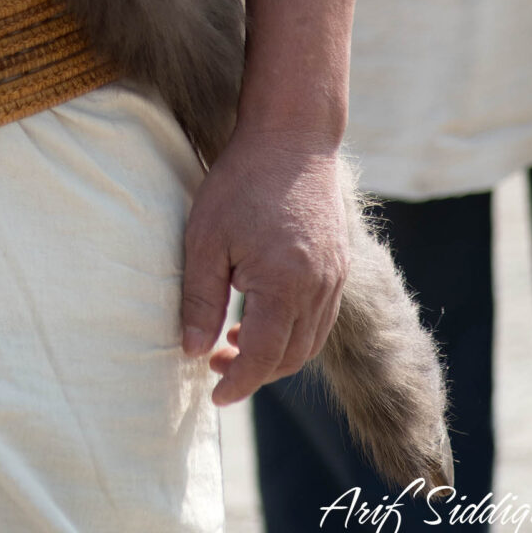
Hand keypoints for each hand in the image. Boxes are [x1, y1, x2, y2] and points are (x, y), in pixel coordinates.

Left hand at [179, 126, 349, 404]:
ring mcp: (335, 278)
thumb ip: (200, 300)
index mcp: (284, 288)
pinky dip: (293, 331)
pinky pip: (320, 317)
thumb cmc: (242, 182)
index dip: (237, 384)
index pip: (262, 359)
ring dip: (274, 355)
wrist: (292, 136)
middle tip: (215, 366)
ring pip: (309, 341)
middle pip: (290, 358)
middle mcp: (318, 290)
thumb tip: (192, 351)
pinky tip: (262, 314)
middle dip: (254, 373)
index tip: (213, 396)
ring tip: (233, 343)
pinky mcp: (340, 265)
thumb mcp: (206, 238)